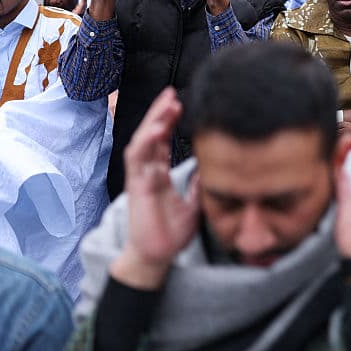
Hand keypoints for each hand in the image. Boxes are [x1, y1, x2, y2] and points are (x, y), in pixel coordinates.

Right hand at [111, 88, 199, 289]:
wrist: (156, 258)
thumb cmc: (171, 233)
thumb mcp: (194, 202)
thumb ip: (200, 183)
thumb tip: (215, 166)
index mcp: (158, 173)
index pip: (162, 140)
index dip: (168, 121)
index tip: (180, 102)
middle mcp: (147, 172)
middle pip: (150, 135)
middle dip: (160, 113)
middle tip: (172, 92)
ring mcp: (139, 178)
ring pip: (142, 142)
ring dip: (153, 121)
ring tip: (167, 102)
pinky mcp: (136, 188)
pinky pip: (138, 161)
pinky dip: (147, 143)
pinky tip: (157, 129)